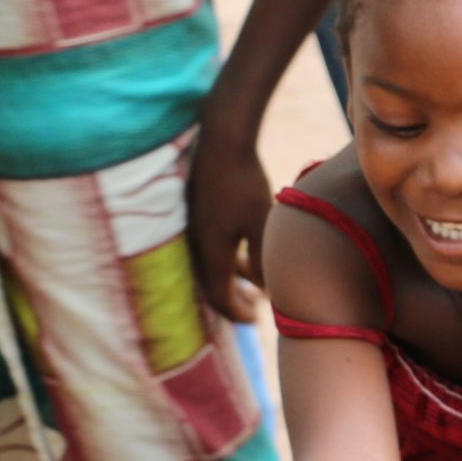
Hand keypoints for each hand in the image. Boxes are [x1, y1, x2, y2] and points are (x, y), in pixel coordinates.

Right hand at [187, 119, 269, 324]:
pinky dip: (228, 259)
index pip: (219, 297)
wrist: (222, 140)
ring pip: (211, 265)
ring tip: (255, 285)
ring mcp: (195, 227)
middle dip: (233, 301)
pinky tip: (245, 252)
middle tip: (255, 309)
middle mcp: (197, 243)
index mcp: (211, 252)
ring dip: (232, 279)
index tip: (256, 320)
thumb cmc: (245, 182)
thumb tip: (266, 289)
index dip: (237, 314)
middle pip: (211, 285)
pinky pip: (211, 247)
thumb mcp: (262, 224)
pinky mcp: (198, 212)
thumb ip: (263, 260)